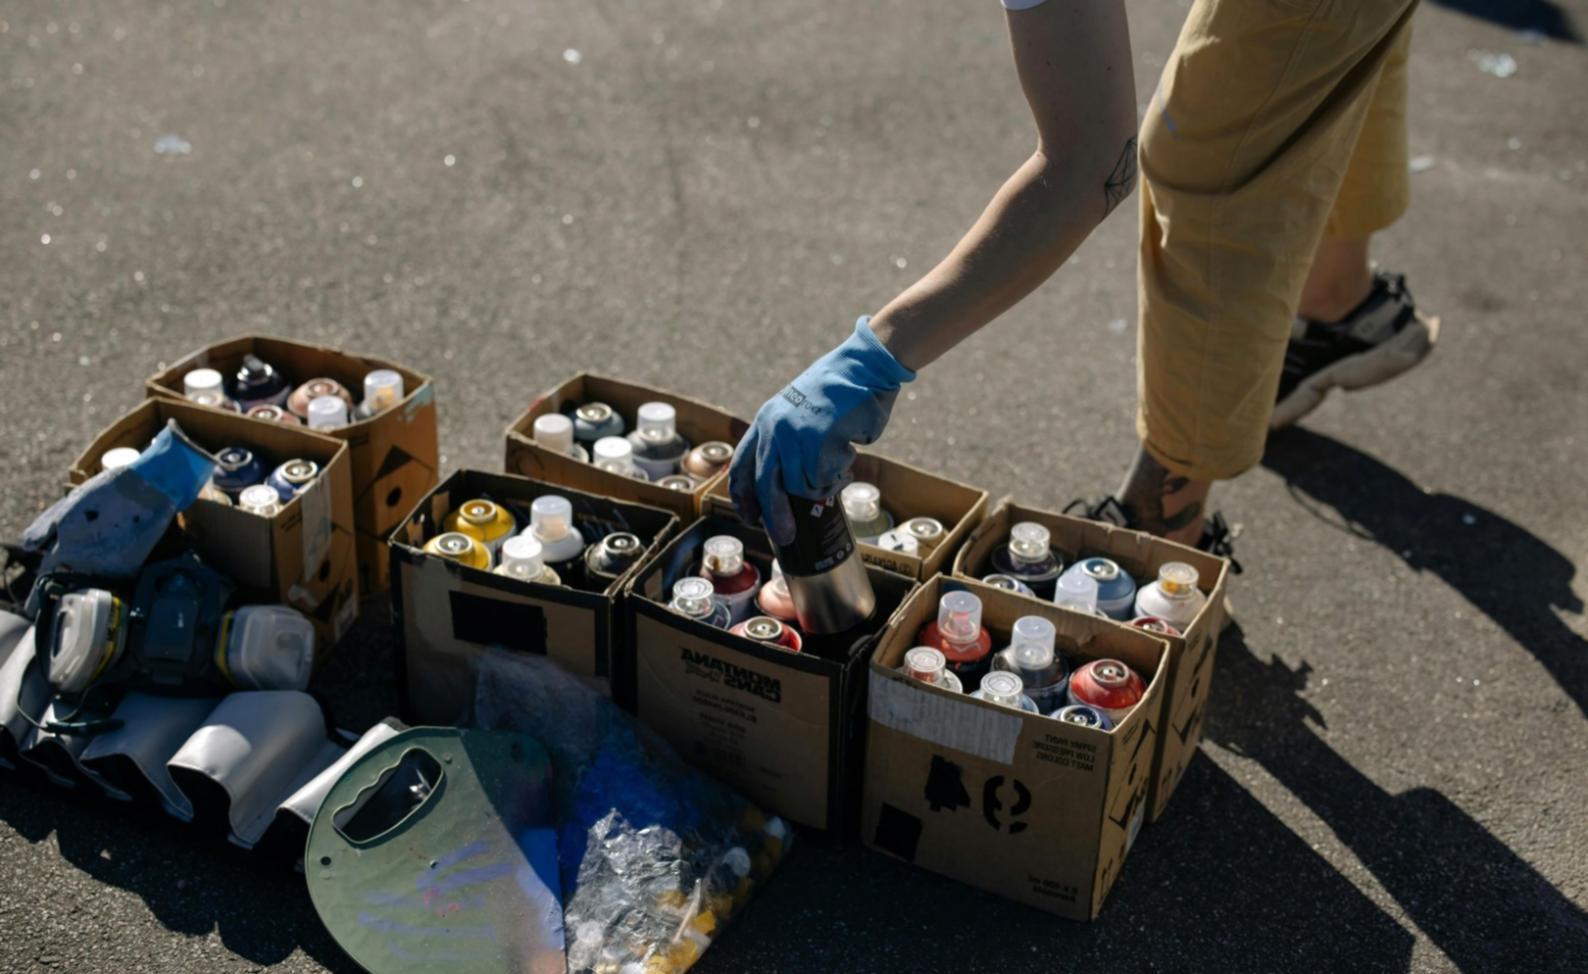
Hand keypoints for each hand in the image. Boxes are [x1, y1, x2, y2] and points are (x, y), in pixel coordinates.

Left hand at [730, 317, 914, 544]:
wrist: (862, 367)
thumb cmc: (837, 393)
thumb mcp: (797, 413)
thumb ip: (786, 442)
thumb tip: (784, 488)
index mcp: (765, 422)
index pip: (743, 467)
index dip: (744, 497)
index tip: (750, 517)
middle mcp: (775, 428)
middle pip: (767, 485)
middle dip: (775, 516)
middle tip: (785, 536)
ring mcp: (795, 434)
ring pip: (801, 484)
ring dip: (822, 486)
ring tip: (838, 468)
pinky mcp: (819, 439)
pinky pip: (826, 477)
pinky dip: (839, 475)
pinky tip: (848, 456)